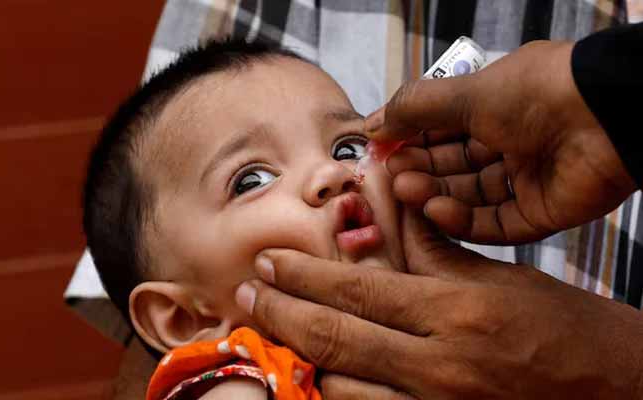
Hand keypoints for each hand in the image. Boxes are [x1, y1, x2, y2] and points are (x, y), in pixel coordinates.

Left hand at [235, 210, 642, 398]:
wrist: (617, 391)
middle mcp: (441, 365)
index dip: (304, 275)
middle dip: (282, 313)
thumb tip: (390, 216)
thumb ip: (435, 254)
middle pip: (336, 337)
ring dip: (303, 361)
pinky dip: (337, 399)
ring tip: (276, 335)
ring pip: (341, 388)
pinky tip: (319, 379)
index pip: (358, 291)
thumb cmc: (566, 331)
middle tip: (249, 294)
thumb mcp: (500, 280)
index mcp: (456, 311)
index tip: (270, 262)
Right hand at [366, 41, 635, 243]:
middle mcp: (509, 144)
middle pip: (452, 165)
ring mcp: (526, 180)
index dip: (410, 140)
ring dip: (434, 194)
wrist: (606, 117)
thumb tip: (371, 126)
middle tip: (390, 175)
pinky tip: (437, 209)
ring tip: (406, 190)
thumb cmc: (536, 93)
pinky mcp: (541, 213)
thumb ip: (414, 108)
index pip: (441, 130)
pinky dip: (463, 220)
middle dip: (419, 169)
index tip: (379, 150)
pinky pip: (495, 223)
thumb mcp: (465, 92)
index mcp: (495, 108)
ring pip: (469, 196)